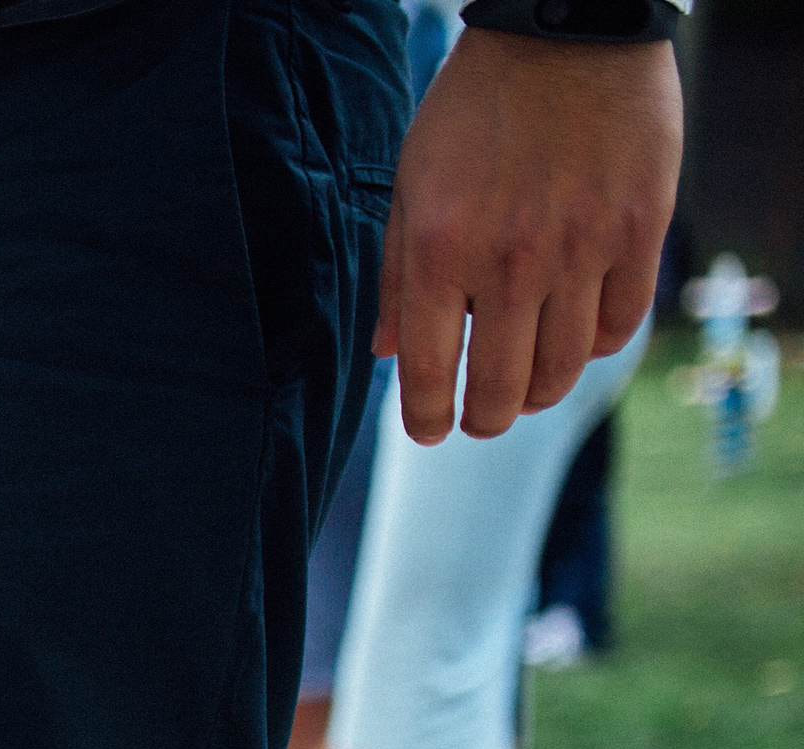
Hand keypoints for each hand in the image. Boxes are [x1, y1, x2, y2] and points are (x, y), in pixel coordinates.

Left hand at [377, 31, 679, 443]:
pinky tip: (576, 340)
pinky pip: (619, 324)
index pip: (428, 371)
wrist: (565, 27)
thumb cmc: (473, 108)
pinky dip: (595, 347)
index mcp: (439, 250)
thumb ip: (395, 274)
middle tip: (479, 421)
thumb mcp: (411, 183)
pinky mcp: (639, 231)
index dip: (425, 417)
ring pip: (563, 368)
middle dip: (483, 419)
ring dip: (538, 394)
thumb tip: (386, 356)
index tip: (428, 431)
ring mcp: (581, 249)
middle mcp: (510, 260)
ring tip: (524, 392)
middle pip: (499, 386)